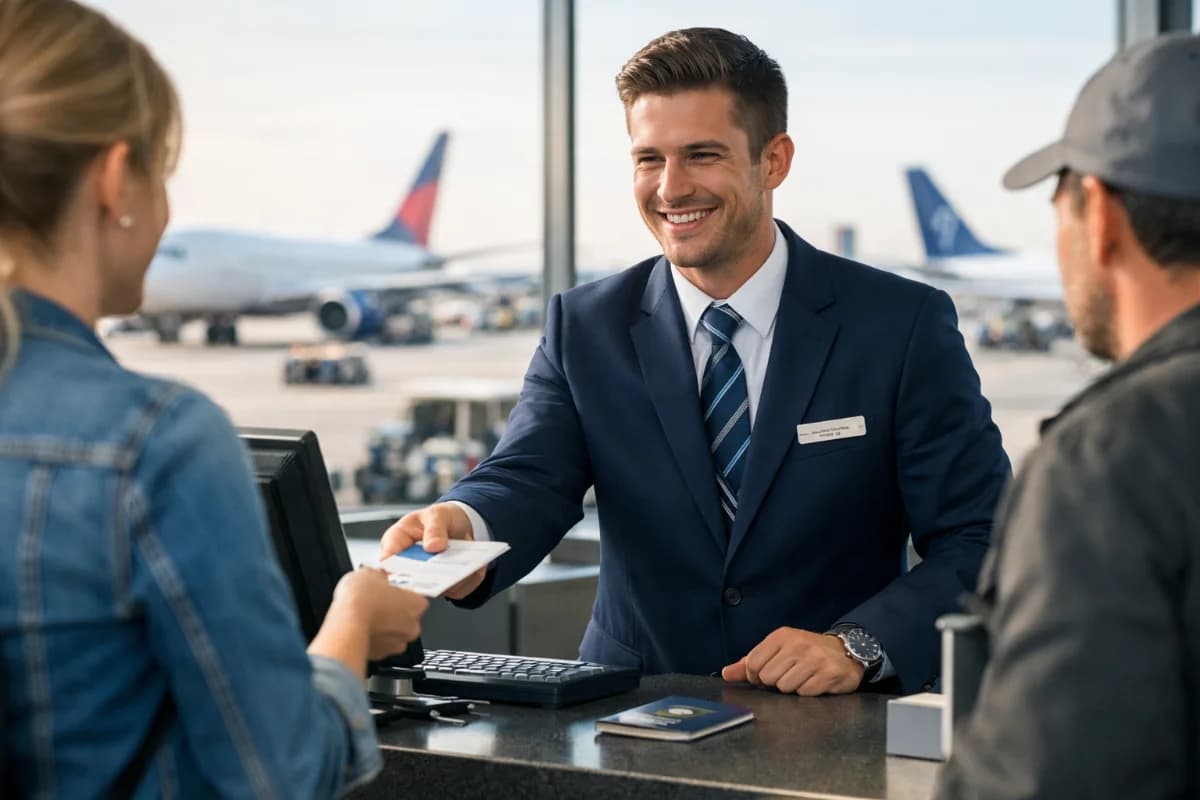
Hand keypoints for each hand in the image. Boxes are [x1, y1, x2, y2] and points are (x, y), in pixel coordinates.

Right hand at [328, 567, 428, 660]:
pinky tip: (360, 628)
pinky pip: (380, 645)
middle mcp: (412, 627)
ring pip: (394, 633)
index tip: (390, 590)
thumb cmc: (361, 601)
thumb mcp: (369, 574)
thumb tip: (376, 577)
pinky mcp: (381, 656)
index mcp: (416, 605)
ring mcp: (397, 643)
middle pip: (406, 617)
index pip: (416, 597)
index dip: (401, 593)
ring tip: (366, 616)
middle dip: (393, 611)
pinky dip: (372, 638)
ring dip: (383, 626)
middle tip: (376, 603)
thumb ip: (379, 577)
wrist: (345, 626)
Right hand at [379, 502, 484, 599]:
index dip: (395, 571)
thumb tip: (432, 545)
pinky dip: (469, 579)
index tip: (411, 570)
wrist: (458, 524)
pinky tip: (477, 568)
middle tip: (445, 569)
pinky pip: (459, 590)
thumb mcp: (436, 515)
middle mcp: (409, 568)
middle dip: (431, 577)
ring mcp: (429, 579)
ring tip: (467, 568)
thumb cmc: (437, 519)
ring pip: (439, 589)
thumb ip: (434, 528)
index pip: (388, 563)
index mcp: (395, 546)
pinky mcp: (447, 587)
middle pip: (413, 582)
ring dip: (455, 580)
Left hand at [721, 627, 862, 695]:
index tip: (766, 675)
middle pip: (768, 678)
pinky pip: (805, 693)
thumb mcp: (777, 650)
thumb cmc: (806, 652)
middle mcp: (798, 644)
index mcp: (781, 636)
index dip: (756, 676)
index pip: (753, 664)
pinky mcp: (829, 674)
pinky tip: (815, 682)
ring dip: (793, 688)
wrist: (845, 651)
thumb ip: (750, 662)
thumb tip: (726, 674)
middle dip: (776, 682)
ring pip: (786, 688)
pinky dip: (808, 692)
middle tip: (790, 674)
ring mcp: (815, 659)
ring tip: (803, 677)